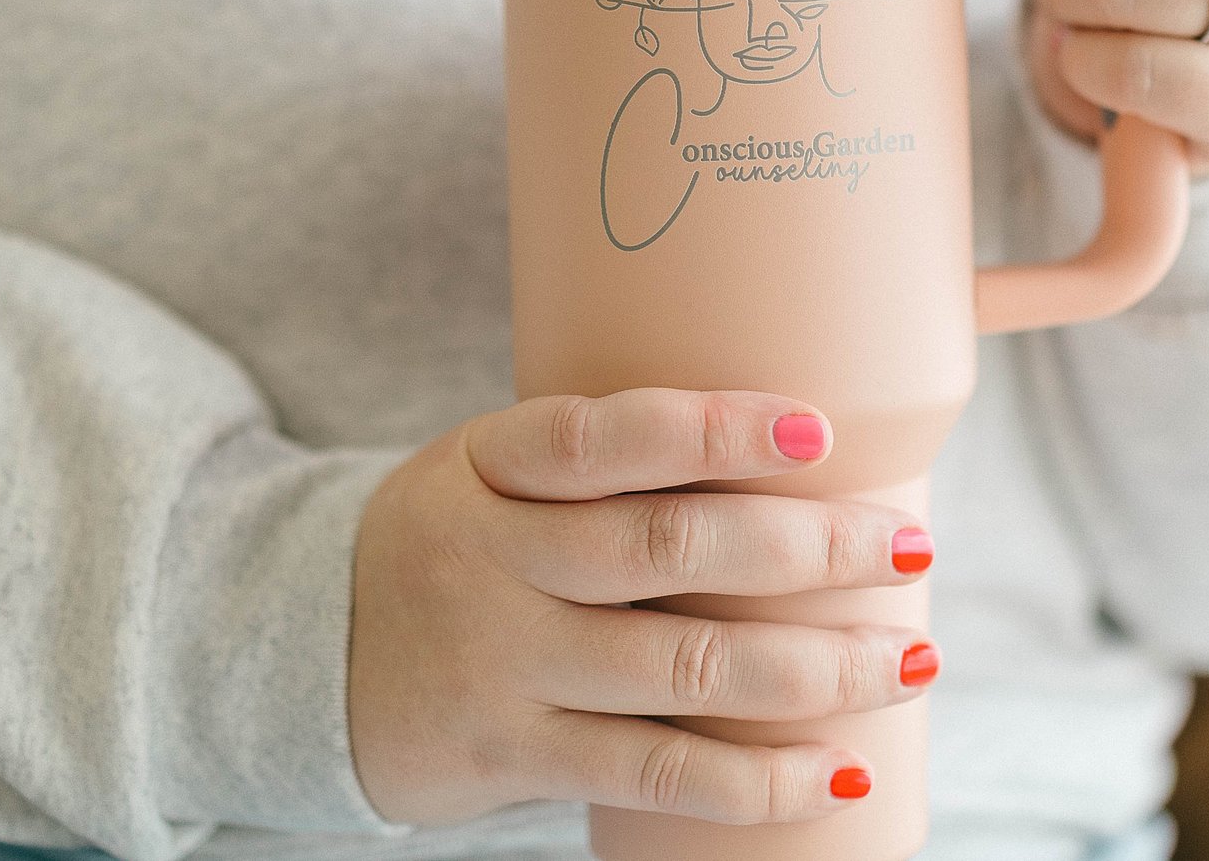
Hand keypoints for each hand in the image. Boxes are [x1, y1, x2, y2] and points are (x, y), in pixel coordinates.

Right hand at [347, 389, 935, 826]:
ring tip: (911, 658)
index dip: (716, 430)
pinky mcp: (512, 755)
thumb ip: (607, 460)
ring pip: (682, 671)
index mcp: (494, 462)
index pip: (608, 435)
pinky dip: (757, 780)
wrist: (296, 651)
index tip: (819, 428)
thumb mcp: (492, 467)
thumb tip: (804, 445)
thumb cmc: (455, 537)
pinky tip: (838, 769)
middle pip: (669, 551)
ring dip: (816, 670)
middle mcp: (493, 558)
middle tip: (912, 543)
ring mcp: (501, 664)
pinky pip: (653, 772)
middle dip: (810, 550)